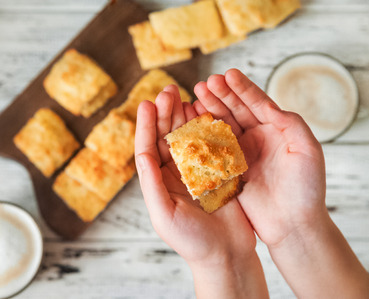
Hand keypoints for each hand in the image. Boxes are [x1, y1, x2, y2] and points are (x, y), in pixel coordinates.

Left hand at [134, 85, 268, 297]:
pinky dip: (210, 128)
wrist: (226, 255)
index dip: (146, 125)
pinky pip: (213, 144)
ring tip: (186, 95)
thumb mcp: (164, 215)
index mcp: (159, 181)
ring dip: (186, 116)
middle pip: (167, 136)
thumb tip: (142, 154)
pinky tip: (208, 112)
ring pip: (189, 136)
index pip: (148, 148)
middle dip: (166, 113)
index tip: (146, 103)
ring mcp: (198, 170)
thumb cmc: (192, 241)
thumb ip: (152, 185)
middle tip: (168, 90)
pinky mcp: (220, 171)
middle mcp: (176, 173)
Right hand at [193, 69, 325, 246]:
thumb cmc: (306, 188)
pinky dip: (203, 134)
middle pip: (236, 110)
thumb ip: (292, 123)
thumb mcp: (307, 150)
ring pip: (223, 126)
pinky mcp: (228, 170)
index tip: (227, 74)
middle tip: (204, 83)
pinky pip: (213, 149)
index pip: (257, 103)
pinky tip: (193, 122)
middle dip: (221, 95)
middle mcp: (257, 138)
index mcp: (276, 129)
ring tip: (195, 96)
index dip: (242, 88)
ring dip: (209, 110)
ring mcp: (241, 154)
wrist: (293, 224)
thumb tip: (269, 105)